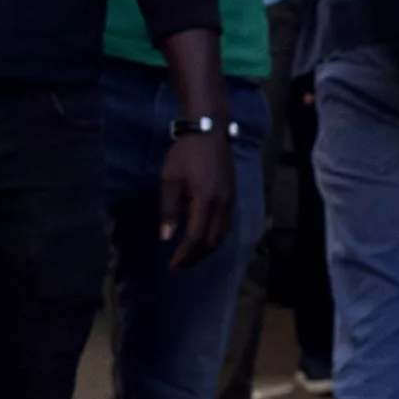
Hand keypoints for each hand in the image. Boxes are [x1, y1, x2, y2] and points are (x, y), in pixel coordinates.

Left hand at [155, 131, 232, 267]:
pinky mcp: (232, 197)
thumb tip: (166, 238)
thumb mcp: (170, 180)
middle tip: (179, 266)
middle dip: (195, 257)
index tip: (172, 266)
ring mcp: (230, 201)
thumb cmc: (185, 154)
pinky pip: (225, 226)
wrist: (209, 132)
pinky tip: (202, 240)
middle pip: (211, 242)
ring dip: (206, 250)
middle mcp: (222, 205)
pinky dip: (214, 238)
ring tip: (190, 257)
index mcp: (205, 201)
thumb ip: (168, 209)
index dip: (184, 255)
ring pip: (221, 236)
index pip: (195, 237)